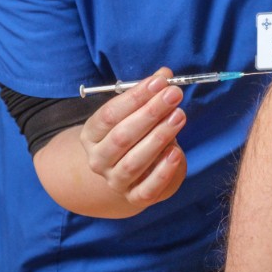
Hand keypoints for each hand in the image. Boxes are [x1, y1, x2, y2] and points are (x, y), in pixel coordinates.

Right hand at [79, 67, 187, 209]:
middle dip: (151, 113)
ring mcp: (114, 181)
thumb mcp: (135, 111)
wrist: (130, 172)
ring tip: (179, 116)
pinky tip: (177, 152)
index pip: (109, 114)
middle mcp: (98, 159)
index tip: (160, 81)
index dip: (135, 97)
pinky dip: (163, 172)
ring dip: (159, 137)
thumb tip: (165, 74)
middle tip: (174, 95)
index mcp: (92, 134)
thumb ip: (149, 93)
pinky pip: (147, 189)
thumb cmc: (133, 133)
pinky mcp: (134, 197)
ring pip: (134, 162)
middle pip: (122, 136)